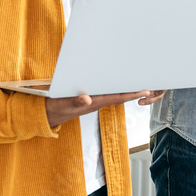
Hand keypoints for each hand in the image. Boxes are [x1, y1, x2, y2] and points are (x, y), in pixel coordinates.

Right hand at [45, 90, 165, 128]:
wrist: (47, 113)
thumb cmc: (56, 107)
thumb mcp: (63, 103)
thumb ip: (75, 101)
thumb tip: (87, 99)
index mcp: (94, 102)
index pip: (117, 97)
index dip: (132, 94)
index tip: (146, 91)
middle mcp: (97, 102)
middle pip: (120, 95)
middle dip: (134, 90)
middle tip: (149, 84)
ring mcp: (93, 100)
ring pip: (114, 94)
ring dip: (126, 88)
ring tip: (139, 81)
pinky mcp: (89, 98)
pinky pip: (105, 92)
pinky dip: (114, 87)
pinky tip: (118, 81)